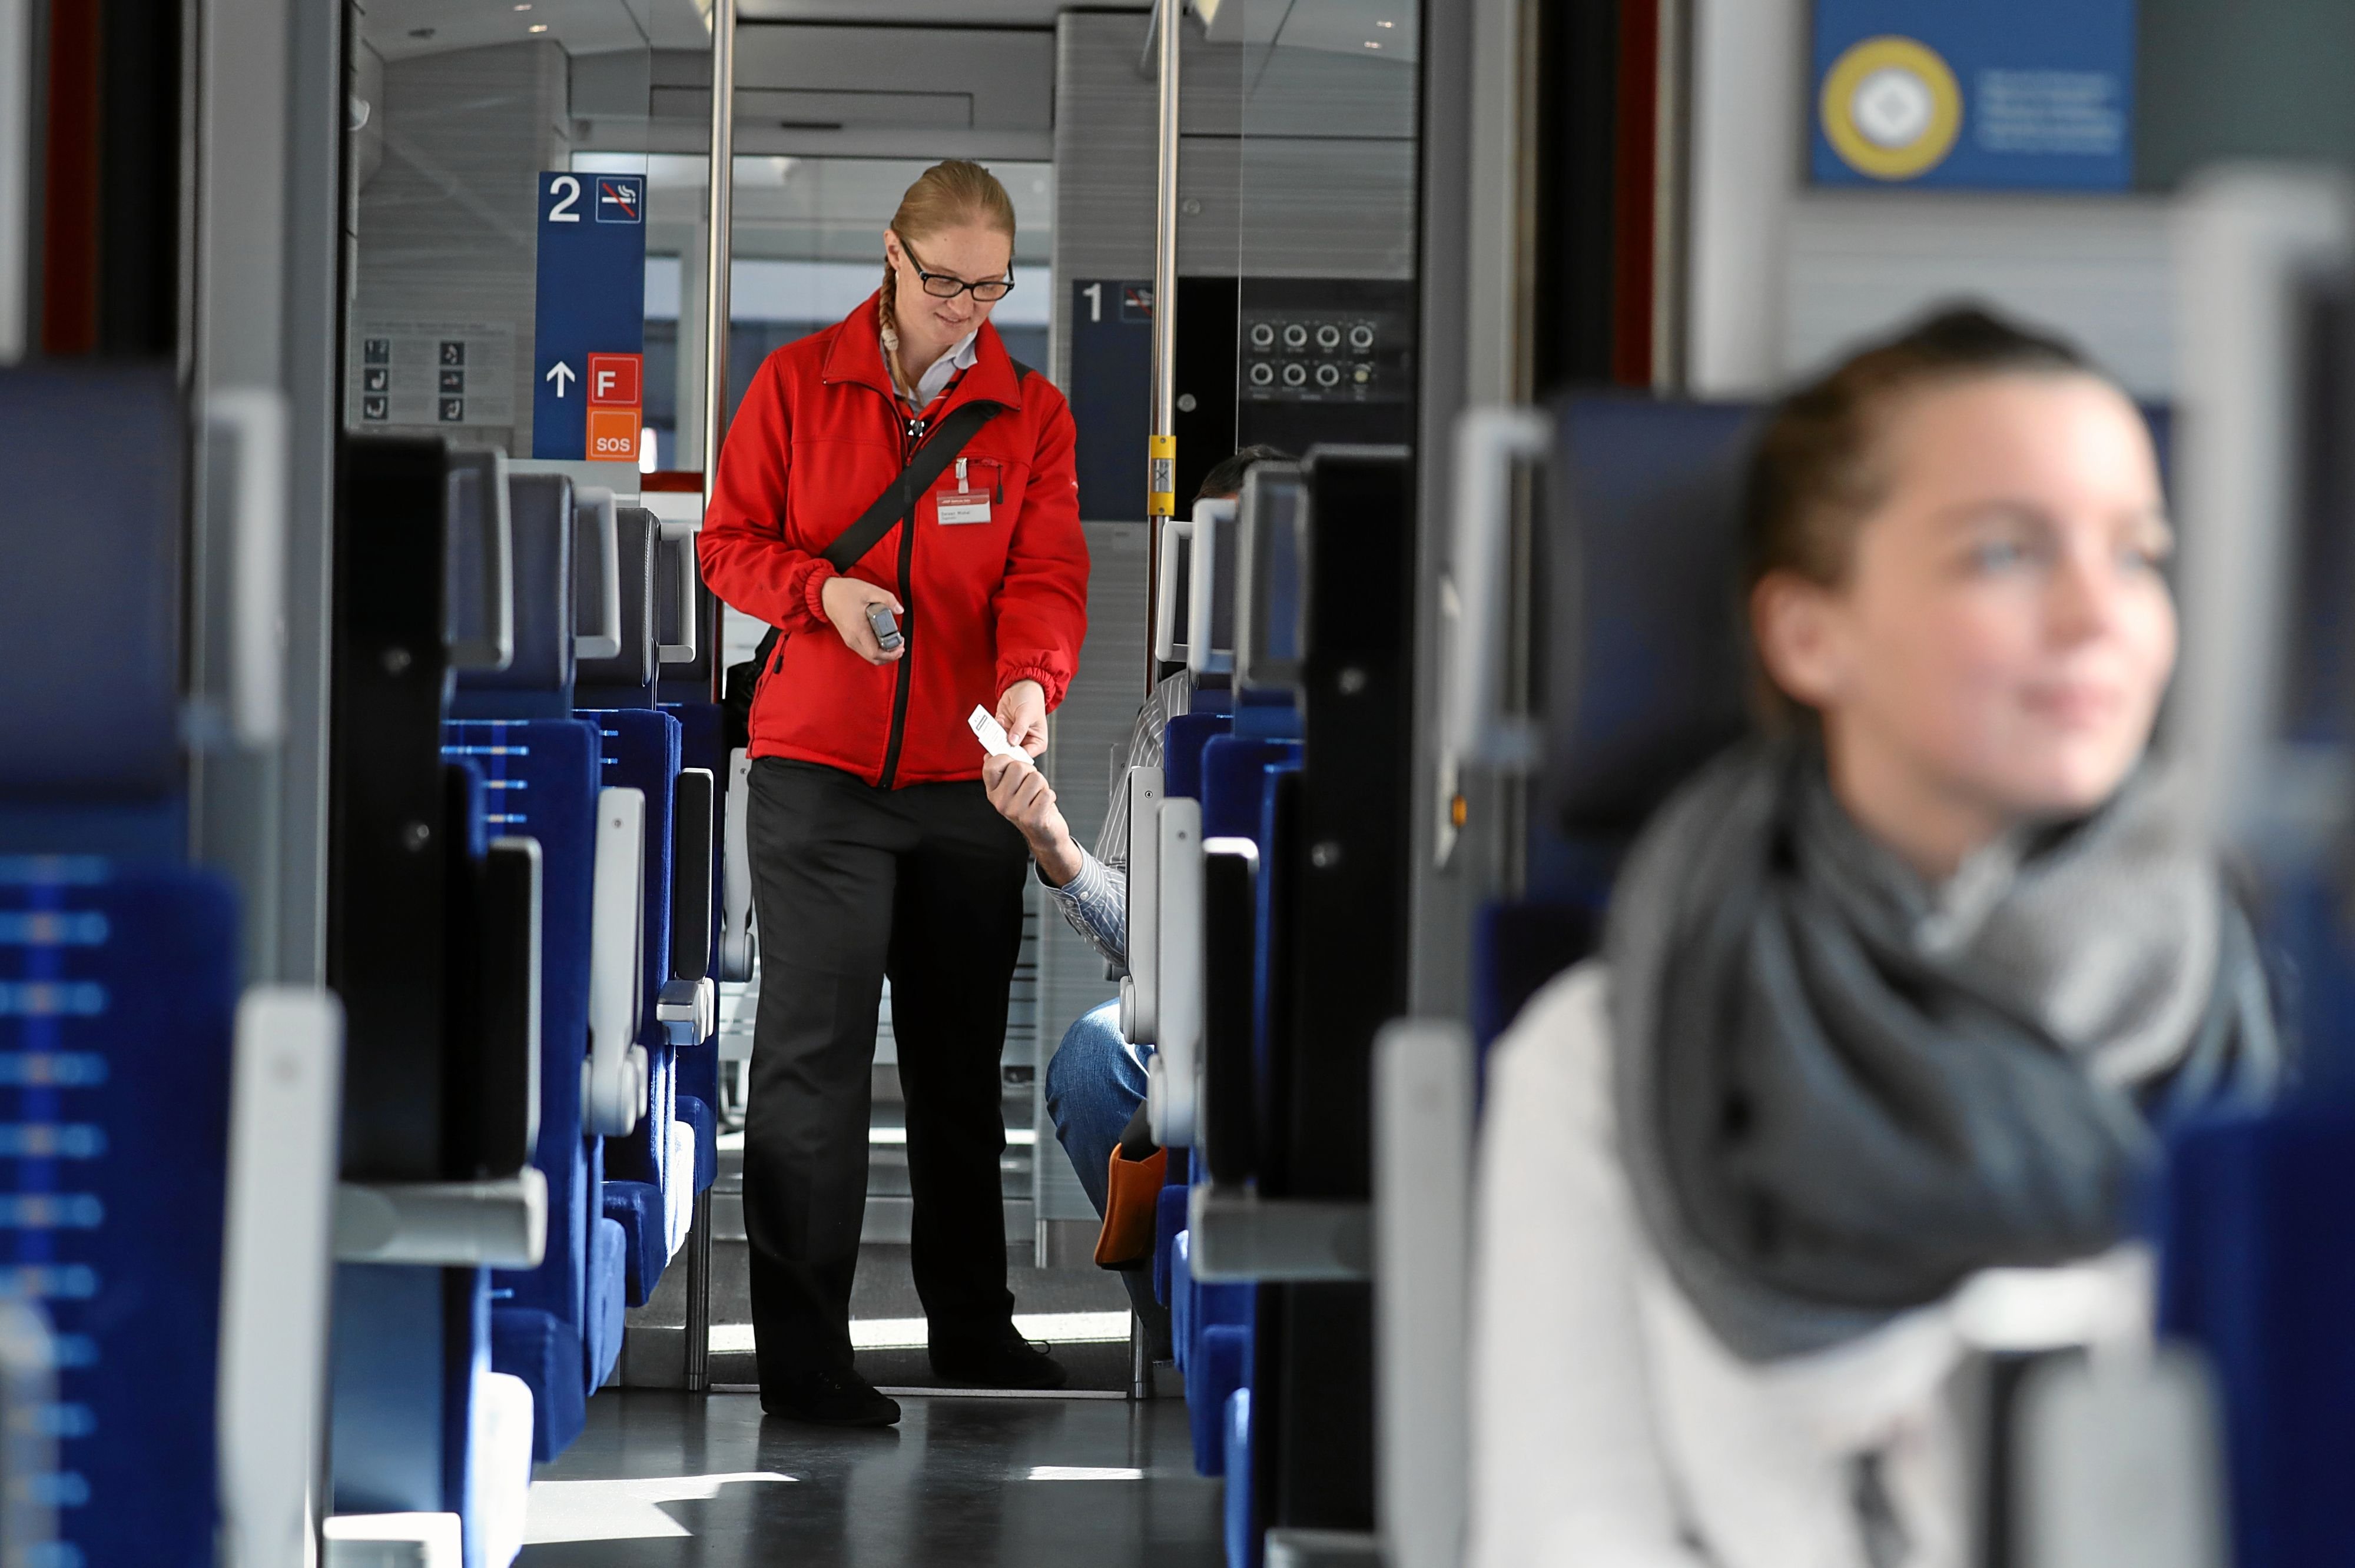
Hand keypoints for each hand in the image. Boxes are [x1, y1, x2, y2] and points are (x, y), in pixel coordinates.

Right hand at [820, 574, 904, 665]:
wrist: (826, 592)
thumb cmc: (843, 592)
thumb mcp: (869, 590)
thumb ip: (887, 599)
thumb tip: (899, 609)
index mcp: (858, 630)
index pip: (875, 653)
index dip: (891, 654)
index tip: (901, 645)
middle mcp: (852, 639)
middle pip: (874, 659)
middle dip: (890, 655)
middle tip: (900, 644)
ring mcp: (850, 640)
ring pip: (869, 656)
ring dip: (884, 652)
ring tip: (893, 640)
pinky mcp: (849, 638)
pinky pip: (865, 649)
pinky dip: (876, 648)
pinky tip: (883, 637)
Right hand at [983, 752, 1083, 884]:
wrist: (1044, 834)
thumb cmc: (1030, 807)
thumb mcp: (1012, 789)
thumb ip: (1003, 772)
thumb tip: (989, 754)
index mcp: (993, 792)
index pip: (992, 765)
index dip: (1007, 758)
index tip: (1014, 765)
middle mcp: (1000, 802)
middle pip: (1018, 766)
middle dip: (1030, 771)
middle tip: (1031, 786)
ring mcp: (1015, 811)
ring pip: (1035, 778)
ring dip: (1042, 785)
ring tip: (1038, 797)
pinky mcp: (1032, 819)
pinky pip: (1047, 793)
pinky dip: (1050, 796)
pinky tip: (1044, 806)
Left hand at [997, 679, 1047, 757]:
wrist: (1021, 686)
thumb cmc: (1031, 699)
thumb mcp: (1027, 714)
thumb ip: (1020, 729)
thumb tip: (1012, 742)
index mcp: (1037, 743)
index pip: (1025, 757)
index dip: (1014, 759)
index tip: (1004, 757)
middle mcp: (1025, 743)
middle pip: (1011, 755)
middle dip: (1001, 751)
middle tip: (993, 746)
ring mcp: (1012, 738)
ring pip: (1000, 746)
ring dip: (995, 739)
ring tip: (998, 727)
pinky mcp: (1002, 731)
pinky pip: (993, 736)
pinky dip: (992, 730)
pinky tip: (999, 718)